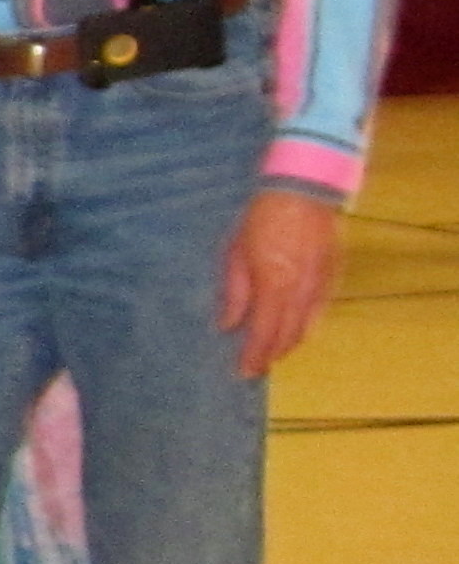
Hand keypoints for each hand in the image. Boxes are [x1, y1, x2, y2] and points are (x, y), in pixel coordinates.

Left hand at [217, 189, 339, 378]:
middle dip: (272, 355)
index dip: (254, 356)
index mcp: (273, 286)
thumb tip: (228, 325)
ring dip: (290, 343)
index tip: (244, 371)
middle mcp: (301, 291)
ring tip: (273, 352)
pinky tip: (297, 329)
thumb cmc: (261, 219)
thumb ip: (234, 293)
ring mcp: (321, 284)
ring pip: (308, 327)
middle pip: (288, 336)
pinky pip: (321, 310)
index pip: (265, 333)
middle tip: (256, 367)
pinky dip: (308, 325)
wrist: (303, 192)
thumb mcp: (236, 254)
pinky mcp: (334, 275)